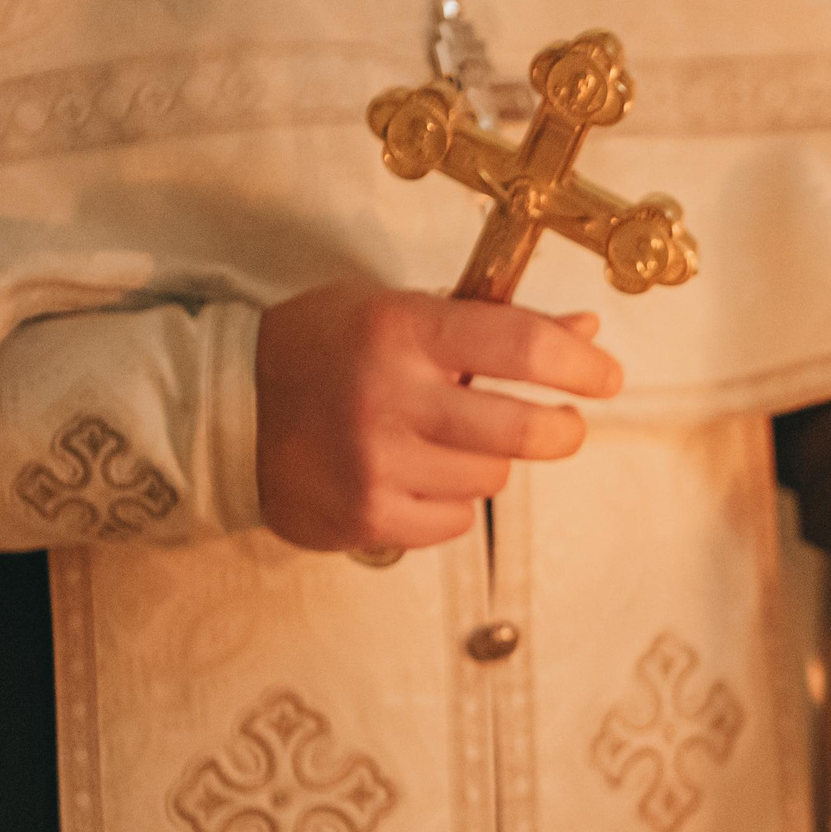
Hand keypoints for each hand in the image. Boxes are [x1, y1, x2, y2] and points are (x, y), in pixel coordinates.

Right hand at [255, 282, 621, 550]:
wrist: (224, 410)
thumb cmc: (324, 350)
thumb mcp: (397, 311)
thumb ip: (491, 321)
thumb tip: (585, 328)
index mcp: (402, 330)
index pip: (523, 344)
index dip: (581, 364)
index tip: (606, 376)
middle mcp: (390, 395)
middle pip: (526, 430)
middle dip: (562, 430)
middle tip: (564, 425)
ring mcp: (377, 462)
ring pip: (492, 480)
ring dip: (488, 464)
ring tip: (446, 443)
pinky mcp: (367, 516)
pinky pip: (454, 520)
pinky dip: (449, 502)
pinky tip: (414, 476)